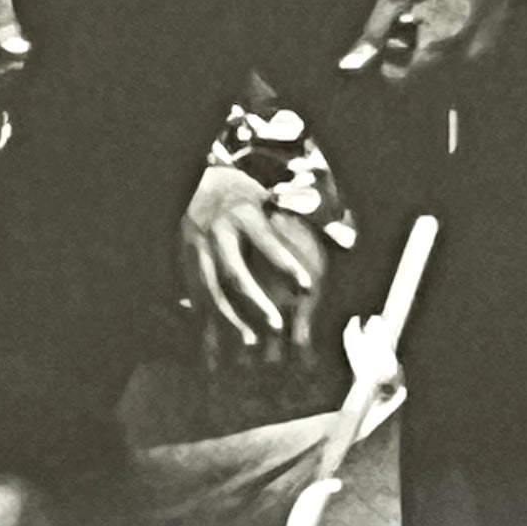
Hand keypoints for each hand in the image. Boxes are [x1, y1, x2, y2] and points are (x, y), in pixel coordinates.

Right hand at [180, 169, 329, 352]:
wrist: (194, 183)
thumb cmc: (241, 194)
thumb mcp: (267, 198)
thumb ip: (296, 218)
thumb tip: (344, 239)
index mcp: (243, 215)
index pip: (266, 242)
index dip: (285, 264)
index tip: (307, 288)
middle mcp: (218, 232)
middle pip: (234, 272)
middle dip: (255, 301)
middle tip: (277, 325)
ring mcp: (196, 248)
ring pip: (210, 289)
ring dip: (229, 318)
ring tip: (249, 343)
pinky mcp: (183, 262)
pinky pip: (193, 294)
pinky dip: (204, 317)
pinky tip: (216, 340)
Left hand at [336, 0, 513, 82]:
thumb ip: (374, 31)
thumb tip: (350, 65)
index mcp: (441, 43)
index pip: (406, 76)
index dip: (392, 58)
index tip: (390, 35)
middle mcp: (466, 53)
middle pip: (425, 66)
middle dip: (410, 46)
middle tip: (408, 15)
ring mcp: (483, 46)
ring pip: (443, 57)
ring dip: (429, 41)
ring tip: (427, 9)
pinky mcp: (492, 37)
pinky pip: (461, 48)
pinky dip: (447, 35)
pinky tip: (444, 9)